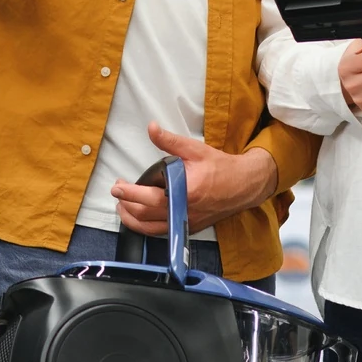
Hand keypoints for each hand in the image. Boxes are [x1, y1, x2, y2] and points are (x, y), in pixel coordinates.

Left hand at [111, 123, 278, 235]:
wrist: (244, 185)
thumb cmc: (221, 167)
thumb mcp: (195, 150)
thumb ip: (170, 141)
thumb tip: (151, 128)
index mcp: (184, 192)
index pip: (148, 196)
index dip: (129, 192)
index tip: (116, 187)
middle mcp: (183, 211)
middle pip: (145, 214)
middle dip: (126, 204)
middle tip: (117, 192)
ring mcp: (186, 222)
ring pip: (151, 229)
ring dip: (132, 220)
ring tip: (122, 208)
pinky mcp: (189, 228)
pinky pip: (162, 233)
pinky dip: (146, 228)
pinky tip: (139, 220)